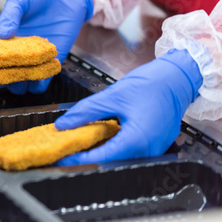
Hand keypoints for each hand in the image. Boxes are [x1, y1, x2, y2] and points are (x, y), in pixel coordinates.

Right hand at [0, 0, 93, 93]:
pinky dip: (39, 83)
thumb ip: (11, 15)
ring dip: (19, 84)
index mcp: (1, 37)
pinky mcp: (50, 60)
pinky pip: (42, 79)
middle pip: (1, 73)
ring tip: (21, 78)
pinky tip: (39, 79)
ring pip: (20, 81)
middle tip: (0, 79)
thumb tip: (3, 34)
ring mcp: (31, 57)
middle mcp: (14, 51)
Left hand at [54, 49, 202, 164]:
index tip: (62, 156)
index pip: (102, 157)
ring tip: (78, 144)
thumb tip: (63, 124)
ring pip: (120, 158)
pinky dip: (112, 147)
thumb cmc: (151, 84)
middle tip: (66, 150)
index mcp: (137, 140)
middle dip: (87, 156)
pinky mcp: (154, 145)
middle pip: (111, 161)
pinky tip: (97, 139)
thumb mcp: (112, 96)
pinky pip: (130, 152)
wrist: (178, 78)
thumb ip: (86, 112)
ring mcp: (153, 150)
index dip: (79, 158)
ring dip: (99, 152)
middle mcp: (148, 151)